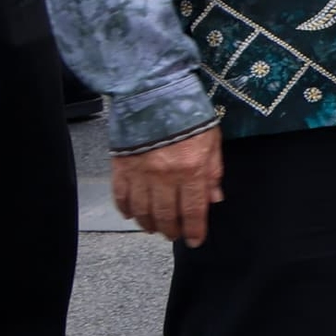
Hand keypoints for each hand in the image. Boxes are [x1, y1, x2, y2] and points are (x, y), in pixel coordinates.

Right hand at [113, 123, 225, 245]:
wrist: (154, 95)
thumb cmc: (188, 116)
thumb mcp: (212, 142)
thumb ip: (213, 172)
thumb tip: (214, 198)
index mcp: (191, 170)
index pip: (193, 210)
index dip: (194, 230)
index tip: (194, 241)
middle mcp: (164, 176)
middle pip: (166, 215)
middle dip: (171, 230)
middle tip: (174, 234)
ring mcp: (140, 174)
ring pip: (143, 210)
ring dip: (149, 224)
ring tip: (155, 228)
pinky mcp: (121, 167)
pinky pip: (121, 196)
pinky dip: (126, 209)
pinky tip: (132, 215)